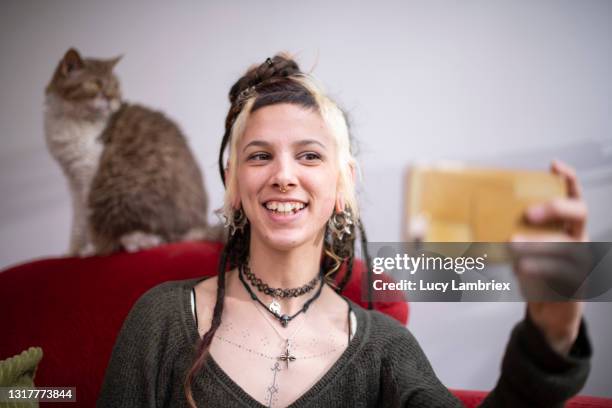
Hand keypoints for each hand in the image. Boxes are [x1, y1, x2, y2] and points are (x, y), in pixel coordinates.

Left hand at [511, 160, 587, 355]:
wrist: (549, 310)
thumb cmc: (535, 272)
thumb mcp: (523, 249)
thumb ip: (512, 232)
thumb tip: (475, 218)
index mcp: (567, 225)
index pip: (573, 195)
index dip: (568, 179)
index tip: (554, 165)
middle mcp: (579, 238)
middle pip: (578, 213)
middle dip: (553, 208)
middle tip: (527, 213)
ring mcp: (583, 260)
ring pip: (567, 244)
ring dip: (538, 242)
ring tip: (512, 243)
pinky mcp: (578, 283)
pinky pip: (562, 271)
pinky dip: (539, 267)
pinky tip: (521, 266)